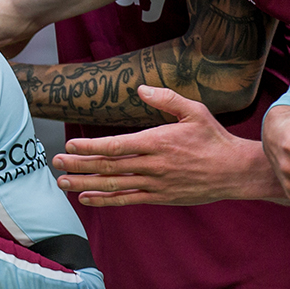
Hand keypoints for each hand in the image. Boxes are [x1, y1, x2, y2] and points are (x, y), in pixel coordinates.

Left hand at [53, 85, 275, 205]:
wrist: (234, 172)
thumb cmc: (213, 137)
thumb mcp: (194, 110)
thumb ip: (166, 99)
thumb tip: (140, 88)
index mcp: (158, 141)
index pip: (116, 146)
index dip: (90, 147)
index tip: (70, 146)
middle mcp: (153, 165)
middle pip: (109, 166)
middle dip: (79, 166)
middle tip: (55, 164)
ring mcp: (156, 184)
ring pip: (114, 185)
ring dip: (85, 184)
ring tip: (62, 183)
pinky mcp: (160, 197)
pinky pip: (128, 199)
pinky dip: (106, 200)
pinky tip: (87, 198)